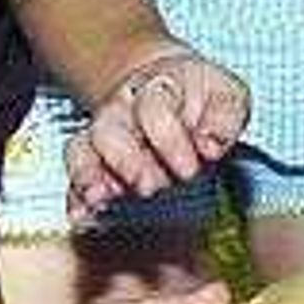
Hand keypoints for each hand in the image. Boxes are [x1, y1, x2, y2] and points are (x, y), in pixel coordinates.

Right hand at [68, 44, 248, 219]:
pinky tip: (80, 216)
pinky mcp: (94, 161)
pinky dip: (75, 198)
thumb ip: (226, 116)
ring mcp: (103, 135)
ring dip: (90, 177)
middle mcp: (122, 110)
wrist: (172, 87)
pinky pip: (75, 177)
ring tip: (100, 199)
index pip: (153, 108)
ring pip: (80, 149)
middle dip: (127, 162)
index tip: (190, 168)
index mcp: (156, 88)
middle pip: (108, 130)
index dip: (169, 139)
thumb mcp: (227, 94)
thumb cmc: (202, 96)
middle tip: (149, 186)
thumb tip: (210, 147)